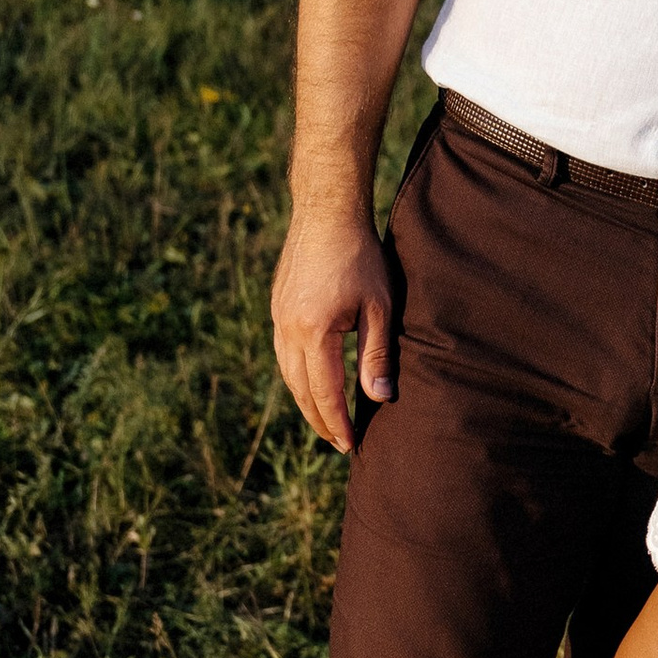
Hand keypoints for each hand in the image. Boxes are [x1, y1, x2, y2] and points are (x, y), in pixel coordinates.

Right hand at [271, 203, 395, 451]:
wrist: (326, 212)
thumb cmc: (361, 257)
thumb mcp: (379, 307)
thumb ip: (377, 355)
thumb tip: (380, 398)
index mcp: (313, 332)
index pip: (325, 392)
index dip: (338, 422)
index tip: (351, 444)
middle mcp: (288, 329)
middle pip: (300, 390)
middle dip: (320, 420)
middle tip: (339, 442)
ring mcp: (278, 318)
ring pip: (287, 374)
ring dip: (305, 401)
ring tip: (326, 420)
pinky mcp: (277, 307)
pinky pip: (283, 354)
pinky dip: (296, 376)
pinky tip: (310, 382)